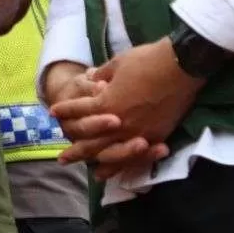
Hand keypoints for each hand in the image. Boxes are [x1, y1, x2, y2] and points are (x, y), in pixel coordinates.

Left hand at [52, 39, 200, 179]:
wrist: (180, 66)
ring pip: (111, 154)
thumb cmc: (146, 61)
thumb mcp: (117, 64)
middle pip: (91, 140)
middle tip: (62, 159)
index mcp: (106, 103)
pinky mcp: (156, 136)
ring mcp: (138, 132)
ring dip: (96, 163)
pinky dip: (123, 166)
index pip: (80, 111)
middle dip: (75, 150)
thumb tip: (93, 81)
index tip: (53, 113)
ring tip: (87, 172)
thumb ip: (102, 76)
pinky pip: (136, 157)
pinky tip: (116, 171)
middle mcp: (118, 123)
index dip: (66, 111)